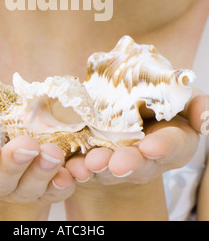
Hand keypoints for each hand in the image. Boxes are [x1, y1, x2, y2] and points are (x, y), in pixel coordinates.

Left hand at [66, 93, 206, 185]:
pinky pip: (85, 166)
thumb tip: (206, 119)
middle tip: (116, 163)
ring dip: (99, 167)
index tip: (150, 147)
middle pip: (138, 164)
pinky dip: (77, 168)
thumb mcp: (184, 98)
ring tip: (89, 164)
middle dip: (127, 164)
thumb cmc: (161, 100)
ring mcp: (120, 160)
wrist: (128, 106)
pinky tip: (71, 166)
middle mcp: (147, 157)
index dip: (161, 147)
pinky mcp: (95, 157)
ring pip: (109, 168)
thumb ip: (197, 105)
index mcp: (174, 142)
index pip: (171, 146)